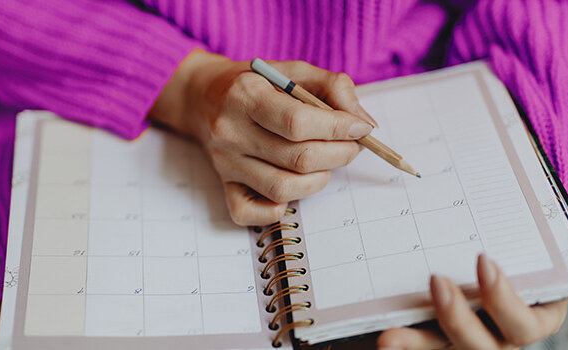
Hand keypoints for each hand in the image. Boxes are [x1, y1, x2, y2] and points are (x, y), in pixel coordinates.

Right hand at [149, 49, 375, 225]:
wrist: (203, 97)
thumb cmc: (256, 83)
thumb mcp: (293, 70)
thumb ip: (333, 88)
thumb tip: (364, 124)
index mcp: (246, 94)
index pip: (298, 122)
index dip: (338, 128)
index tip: (360, 128)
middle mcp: (231, 131)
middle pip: (298, 159)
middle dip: (339, 155)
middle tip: (350, 146)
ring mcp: (225, 162)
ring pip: (283, 188)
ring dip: (318, 180)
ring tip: (325, 163)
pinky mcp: (224, 185)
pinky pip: (250, 213)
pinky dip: (277, 209)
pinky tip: (291, 186)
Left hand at [377, 223, 567, 349]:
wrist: (510, 243)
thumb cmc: (546, 245)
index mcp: (534, 319)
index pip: (523, 325)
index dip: (504, 301)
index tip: (483, 260)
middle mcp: (497, 338)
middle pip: (479, 347)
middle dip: (457, 320)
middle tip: (434, 281)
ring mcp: (462, 339)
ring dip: (415, 347)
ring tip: (387, 337)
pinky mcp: (433, 334)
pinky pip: (417, 346)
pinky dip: (397, 343)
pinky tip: (371, 337)